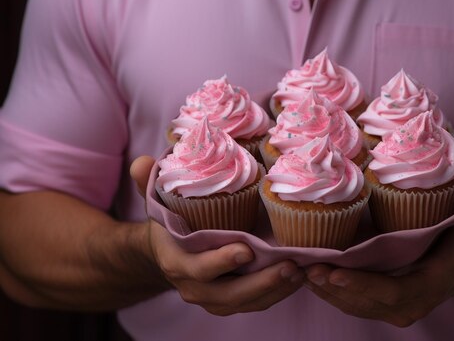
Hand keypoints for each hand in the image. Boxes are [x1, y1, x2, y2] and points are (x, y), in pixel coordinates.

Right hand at [131, 156, 304, 315]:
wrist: (168, 251)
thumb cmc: (170, 221)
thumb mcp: (157, 201)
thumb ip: (150, 183)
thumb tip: (140, 161)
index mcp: (176, 261)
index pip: (198, 268)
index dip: (221, 261)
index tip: (246, 248)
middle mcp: (194, 286)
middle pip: (229, 294)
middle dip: (261, 282)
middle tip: (289, 265)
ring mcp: (213, 299)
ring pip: (247, 302)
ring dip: (276, 290)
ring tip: (301, 270)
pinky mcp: (231, 302)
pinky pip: (256, 303)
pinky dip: (278, 293)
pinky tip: (298, 276)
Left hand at [304, 167, 453, 326]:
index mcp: (429, 289)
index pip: (390, 292)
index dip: (361, 285)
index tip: (333, 272)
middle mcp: (408, 306)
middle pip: (363, 302)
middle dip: (332, 287)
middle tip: (306, 267)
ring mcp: (391, 309)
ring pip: (351, 305)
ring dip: (324, 290)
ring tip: (299, 269)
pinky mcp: (378, 304)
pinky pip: (348, 302)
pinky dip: (328, 290)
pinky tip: (308, 271)